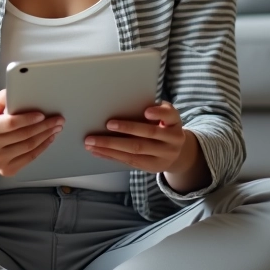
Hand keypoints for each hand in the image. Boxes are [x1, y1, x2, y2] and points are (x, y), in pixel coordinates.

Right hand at [0, 89, 63, 186]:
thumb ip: (2, 99)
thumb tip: (15, 91)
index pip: (10, 123)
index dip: (28, 119)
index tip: (42, 114)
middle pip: (23, 135)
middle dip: (44, 126)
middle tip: (57, 119)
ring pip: (29, 146)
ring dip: (46, 135)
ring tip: (56, 126)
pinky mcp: (8, 170)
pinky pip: (30, 157)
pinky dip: (43, 146)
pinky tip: (49, 138)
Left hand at [85, 101, 208, 190]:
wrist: (177, 153)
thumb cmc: (163, 126)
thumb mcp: (166, 116)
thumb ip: (154, 110)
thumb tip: (123, 103)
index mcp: (174, 122)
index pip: (170, 115)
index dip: (159, 113)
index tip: (146, 111)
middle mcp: (172, 140)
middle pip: (148, 134)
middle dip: (126, 129)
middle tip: (107, 124)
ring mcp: (163, 156)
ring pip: (135, 151)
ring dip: (111, 146)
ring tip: (92, 142)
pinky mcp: (151, 167)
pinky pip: (129, 161)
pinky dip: (111, 156)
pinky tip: (97, 151)